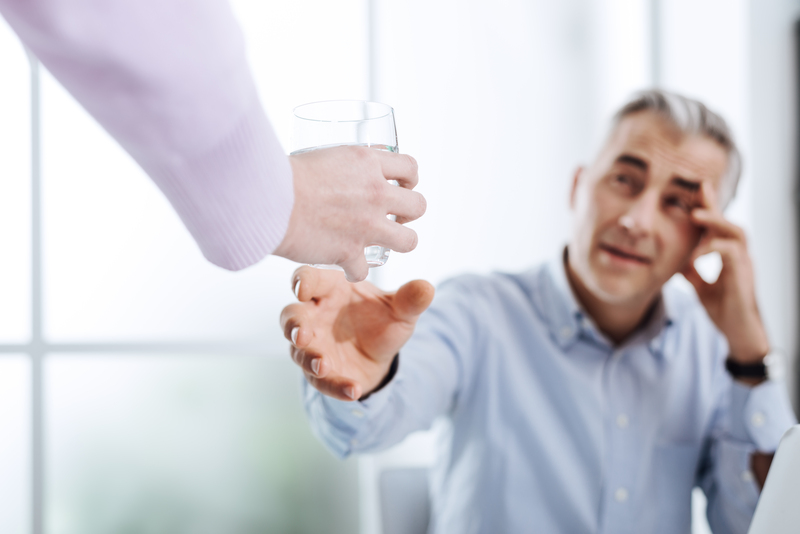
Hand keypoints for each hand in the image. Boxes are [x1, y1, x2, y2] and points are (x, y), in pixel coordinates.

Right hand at [273, 146, 426, 281]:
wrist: (266, 198)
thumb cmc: (283, 174)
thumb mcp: (324, 154)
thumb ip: (345, 163)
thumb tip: (350, 166)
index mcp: (368, 163)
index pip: (410, 168)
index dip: (410, 179)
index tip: (401, 186)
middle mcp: (375, 193)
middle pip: (419, 205)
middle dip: (409, 212)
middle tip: (393, 216)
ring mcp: (367, 225)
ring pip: (409, 241)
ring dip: (398, 242)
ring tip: (382, 242)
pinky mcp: (350, 251)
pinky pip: (365, 269)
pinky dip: (353, 269)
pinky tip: (344, 264)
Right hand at [280, 266, 434, 400]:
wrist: (382, 355)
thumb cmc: (381, 320)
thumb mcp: (401, 311)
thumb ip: (410, 299)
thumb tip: (427, 288)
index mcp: (330, 290)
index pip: (309, 280)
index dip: (302, 281)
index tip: (302, 288)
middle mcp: (315, 316)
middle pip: (292, 316)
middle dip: (294, 325)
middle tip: (301, 335)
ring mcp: (314, 345)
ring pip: (299, 351)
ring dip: (309, 358)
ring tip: (323, 365)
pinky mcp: (319, 373)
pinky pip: (322, 381)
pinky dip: (336, 386)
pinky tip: (353, 390)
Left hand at [680, 182, 768, 362]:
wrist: (738, 332)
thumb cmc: (723, 308)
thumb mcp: (700, 286)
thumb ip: (692, 271)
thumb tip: (676, 259)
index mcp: (728, 254)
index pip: (718, 226)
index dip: (709, 206)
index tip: (696, 187)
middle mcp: (739, 255)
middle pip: (729, 221)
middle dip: (714, 204)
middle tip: (700, 186)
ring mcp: (743, 264)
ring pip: (736, 232)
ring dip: (716, 221)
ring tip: (696, 215)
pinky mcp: (743, 276)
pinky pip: (732, 254)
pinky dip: (714, 249)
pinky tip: (697, 253)